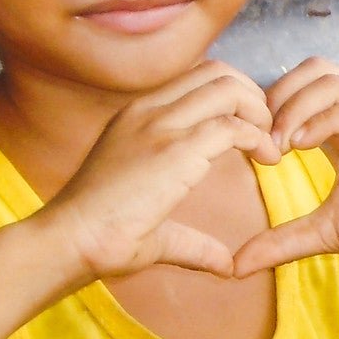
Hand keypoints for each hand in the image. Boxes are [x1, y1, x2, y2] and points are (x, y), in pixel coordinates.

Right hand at [40, 62, 280, 280]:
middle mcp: (147, 111)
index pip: (196, 78)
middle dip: (253, 97)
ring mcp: (158, 126)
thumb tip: (226, 266)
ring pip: (228, 88)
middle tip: (268, 135)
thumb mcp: (152, 227)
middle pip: (217, 72)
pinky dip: (259, 138)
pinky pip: (232, 125)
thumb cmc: (99, 238)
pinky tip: (268, 161)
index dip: (233, 97)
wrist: (68, 241)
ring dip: (260, 113)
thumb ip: (192, 241)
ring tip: (270, 147)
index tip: (251, 131)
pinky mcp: (174, 150)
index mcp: (136, 117)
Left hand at [234, 60, 338, 274]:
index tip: (250, 145)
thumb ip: (284, 240)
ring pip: (330, 81)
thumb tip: (235, 266)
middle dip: (277, 99)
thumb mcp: (329, 232)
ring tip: (278, 147)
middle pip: (312, 70)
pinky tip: (301, 146)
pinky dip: (323, 120)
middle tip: (261, 141)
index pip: (302, 85)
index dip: (270, 107)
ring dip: (294, 109)